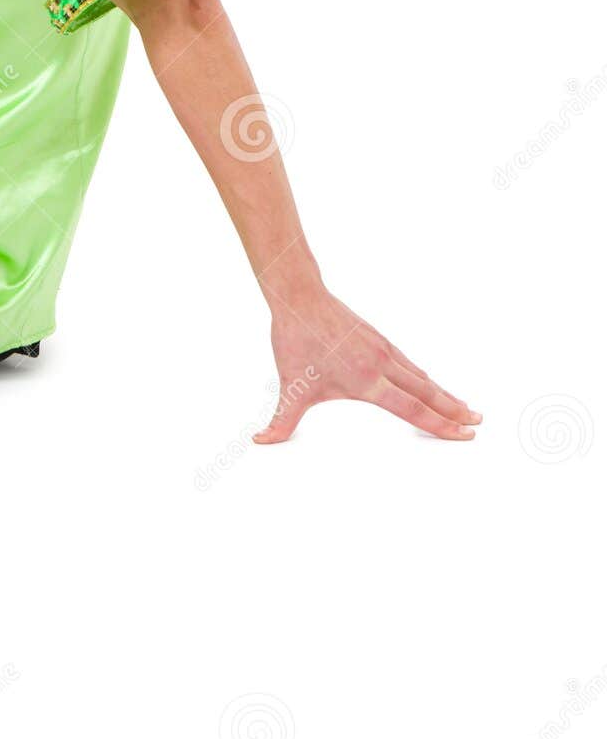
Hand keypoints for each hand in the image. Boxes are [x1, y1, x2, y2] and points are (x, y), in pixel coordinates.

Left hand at [253, 284, 480, 442]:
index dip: (441, 425)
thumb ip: (281, 420)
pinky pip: (408, 363)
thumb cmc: (296, 340)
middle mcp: (382, 365)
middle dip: (454, 410)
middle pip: (427, 392)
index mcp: (367, 381)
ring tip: (464, 406)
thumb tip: (261, 441)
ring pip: (421, 376)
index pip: (413, 409)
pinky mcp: (378, 338)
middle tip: (478, 423)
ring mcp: (382, 349)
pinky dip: (424, 376)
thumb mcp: (291, 387)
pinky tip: (429, 382)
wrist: (300, 297)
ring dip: (444, 393)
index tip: (466, 434)